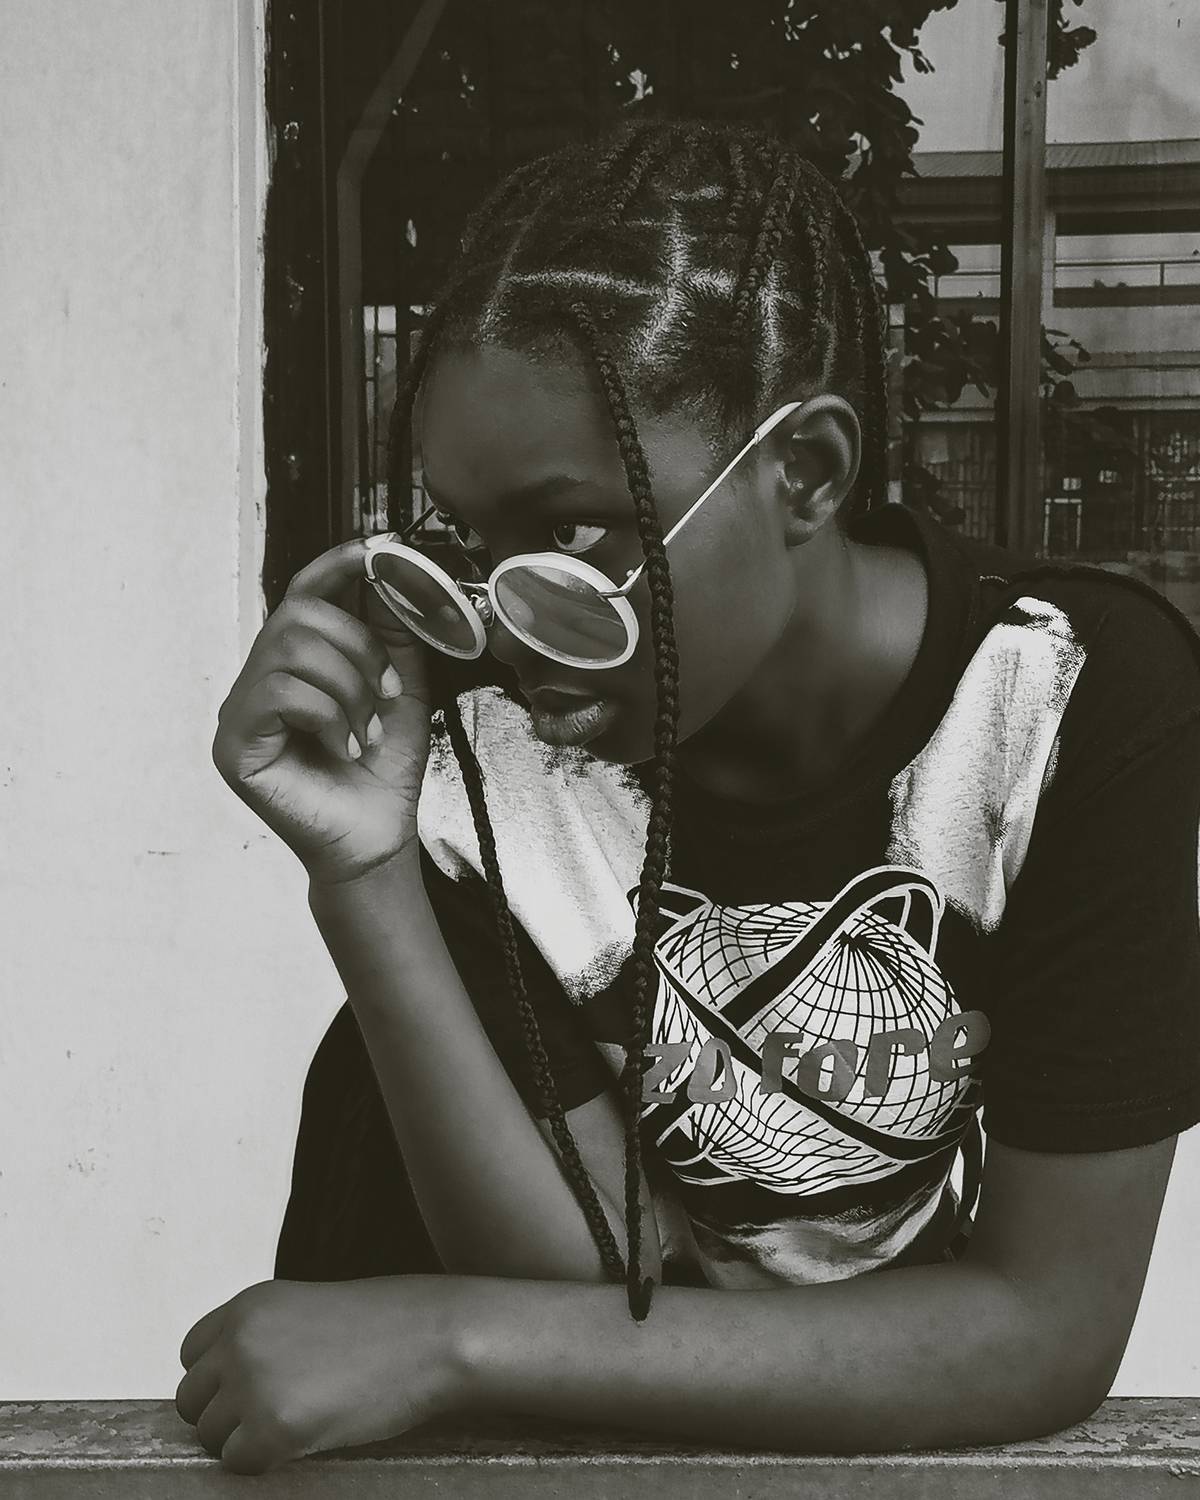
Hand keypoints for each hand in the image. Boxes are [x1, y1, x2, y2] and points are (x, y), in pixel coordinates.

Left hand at [174, 1276, 464, 1474]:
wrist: (433, 1338)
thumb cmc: (383, 1328)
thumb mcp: (306, 1313)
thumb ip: (261, 1338)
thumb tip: (220, 1391)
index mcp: (247, 1306)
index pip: (191, 1355)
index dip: (221, 1380)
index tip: (258, 1389)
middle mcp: (239, 1339)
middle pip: (191, 1400)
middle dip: (225, 1415)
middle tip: (280, 1413)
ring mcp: (252, 1383)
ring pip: (209, 1437)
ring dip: (245, 1440)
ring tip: (302, 1421)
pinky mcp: (271, 1427)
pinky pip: (238, 1464)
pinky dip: (266, 1463)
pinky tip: (308, 1439)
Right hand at [212, 538, 434, 885]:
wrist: (378, 837)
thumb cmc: (384, 769)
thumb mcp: (400, 687)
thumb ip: (393, 632)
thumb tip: (392, 571)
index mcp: (295, 662)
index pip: (303, 593)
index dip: (336, 564)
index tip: (378, 548)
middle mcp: (258, 678)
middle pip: (299, 615)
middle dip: (358, 649)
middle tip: (388, 695)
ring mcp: (239, 710)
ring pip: (291, 651)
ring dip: (348, 689)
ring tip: (366, 730)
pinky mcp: (232, 744)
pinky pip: (280, 693)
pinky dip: (328, 716)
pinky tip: (343, 748)